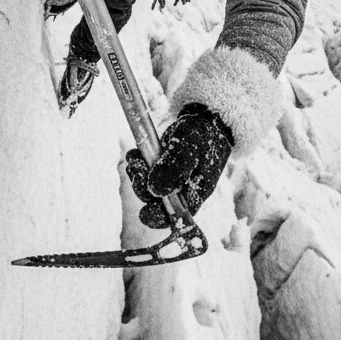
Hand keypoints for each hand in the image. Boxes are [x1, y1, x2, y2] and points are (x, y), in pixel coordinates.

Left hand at [125, 104, 233, 228]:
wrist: (205, 120)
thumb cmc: (202, 134)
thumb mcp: (189, 146)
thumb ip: (174, 167)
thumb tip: (154, 191)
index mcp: (198, 191)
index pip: (179, 215)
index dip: (160, 219)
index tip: (143, 215)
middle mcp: (184, 190)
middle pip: (158, 201)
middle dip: (143, 188)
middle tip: (135, 170)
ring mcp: (172, 180)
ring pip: (149, 188)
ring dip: (138, 176)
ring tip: (134, 159)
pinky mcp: (163, 169)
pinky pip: (147, 174)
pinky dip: (138, 166)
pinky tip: (134, 154)